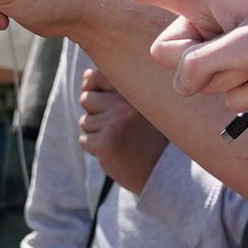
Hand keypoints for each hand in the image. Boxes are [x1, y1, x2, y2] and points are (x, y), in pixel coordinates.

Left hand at [77, 64, 167, 193]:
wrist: (162, 172)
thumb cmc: (147, 137)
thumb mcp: (136, 106)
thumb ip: (112, 89)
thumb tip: (86, 76)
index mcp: (135, 91)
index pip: (98, 76)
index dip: (94, 88)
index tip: (109, 104)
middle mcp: (125, 103)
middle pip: (87, 99)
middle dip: (96, 115)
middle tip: (119, 128)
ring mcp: (115, 122)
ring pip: (85, 121)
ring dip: (96, 133)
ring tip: (119, 140)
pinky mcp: (105, 142)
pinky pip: (85, 140)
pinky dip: (95, 148)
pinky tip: (115, 152)